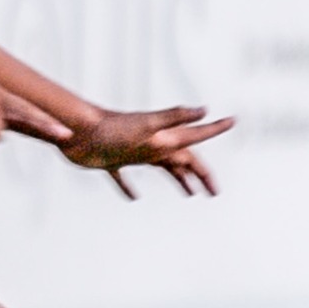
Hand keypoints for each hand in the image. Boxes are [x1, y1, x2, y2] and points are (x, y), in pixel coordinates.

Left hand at [59, 105, 235, 198]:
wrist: (76, 130)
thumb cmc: (111, 128)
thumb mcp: (147, 125)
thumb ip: (175, 118)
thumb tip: (204, 109)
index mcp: (163, 138)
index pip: (195, 139)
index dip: (215, 130)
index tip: (233, 121)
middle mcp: (151, 144)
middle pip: (183, 160)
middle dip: (201, 174)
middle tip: (214, 192)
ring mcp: (132, 153)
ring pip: (162, 168)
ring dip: (178, 179)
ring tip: (190, 194)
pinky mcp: (111, 162)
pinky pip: (125, 178)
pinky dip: (131, 187)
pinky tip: (134, 198)